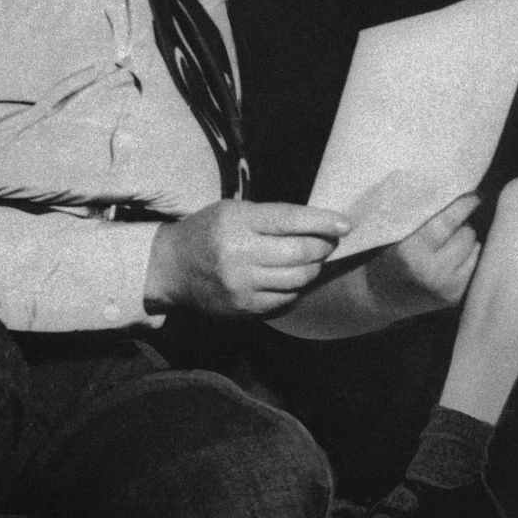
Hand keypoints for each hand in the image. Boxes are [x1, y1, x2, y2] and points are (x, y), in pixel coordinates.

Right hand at [150, 200, 350, 316]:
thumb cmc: (208, 231)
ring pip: (298, 278)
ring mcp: (242, 284)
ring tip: (310, 259)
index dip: (323, 222)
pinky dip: (295, 287)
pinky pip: (286, 299)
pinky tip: (290, 277)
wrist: (171, 267)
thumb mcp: (234, 211)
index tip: (345, 224)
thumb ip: (273, 217)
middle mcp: (239, 253)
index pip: (291, 220)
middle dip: (323, 247)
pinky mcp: (244, 307)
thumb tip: (320, 225)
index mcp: (238, 221)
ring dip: (313, 268)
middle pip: (301, 253)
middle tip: (328, 242)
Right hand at [367, 192, 482, 308]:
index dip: (463, 205)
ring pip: (474, 248)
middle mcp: (431, 271)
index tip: (473, 195)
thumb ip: (420, 216)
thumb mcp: (395, 233)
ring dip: (465, 241)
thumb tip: (455, 193)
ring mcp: (446, 287)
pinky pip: (475, 265)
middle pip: (466, 233)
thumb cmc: (384, 256)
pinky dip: (467, 258)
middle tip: (447, 226)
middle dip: (461, 225)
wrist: (377, 297)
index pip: (447, 221)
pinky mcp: (455, 297)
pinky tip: (450, 260)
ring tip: (446, 244)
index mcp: (411, 251)